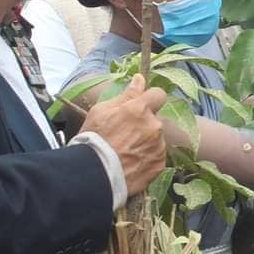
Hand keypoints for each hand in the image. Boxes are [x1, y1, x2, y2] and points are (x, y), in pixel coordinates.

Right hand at [79, 75, 168, 193]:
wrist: (94, 174)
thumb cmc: (93, 139)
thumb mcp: (101, 111)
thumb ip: (126, 95)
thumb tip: (140, 79)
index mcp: (140, 109)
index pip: (158, 94)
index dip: (150, 99)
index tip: (141, 105)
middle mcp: (154, 126)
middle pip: (155, 119)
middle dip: (144, 124)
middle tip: (124, 135)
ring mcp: (159, 146)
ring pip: (156, 138)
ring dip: (146, 142)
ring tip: (125, 152)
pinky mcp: (160, 164)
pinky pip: (156, 156)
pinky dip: (146, 158)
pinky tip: (130, 163)